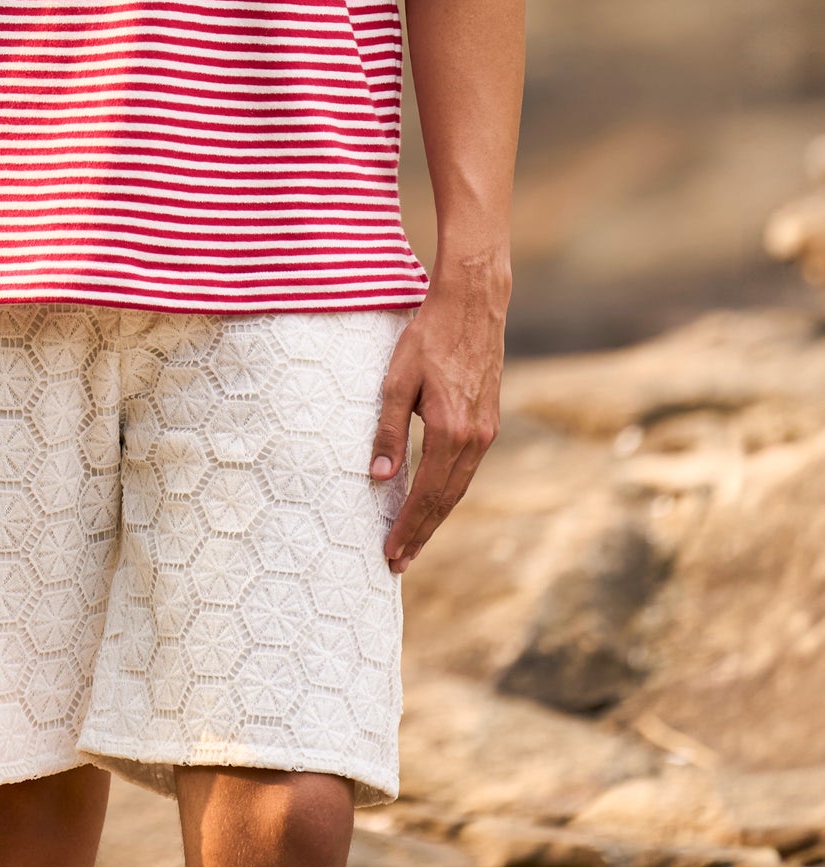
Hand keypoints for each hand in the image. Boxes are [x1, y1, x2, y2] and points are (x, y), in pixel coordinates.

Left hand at [370, 274, 506, 575]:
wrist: (472, 305)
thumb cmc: (428, 337)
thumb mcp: (396, 381)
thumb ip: (387, 431)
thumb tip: (377, 477)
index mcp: (450, 431)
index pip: (426, 494)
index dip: (408, 526)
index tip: (390, 552)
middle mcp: (474, 439)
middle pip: (446, 500)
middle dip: (421, 533)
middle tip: (398, 561)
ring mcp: (486, 431)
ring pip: (459, 487)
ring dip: (435, 516)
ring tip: (413, 540)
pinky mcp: (488, 421)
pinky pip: (467, 468)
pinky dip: (448, 491)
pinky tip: (433, 499)